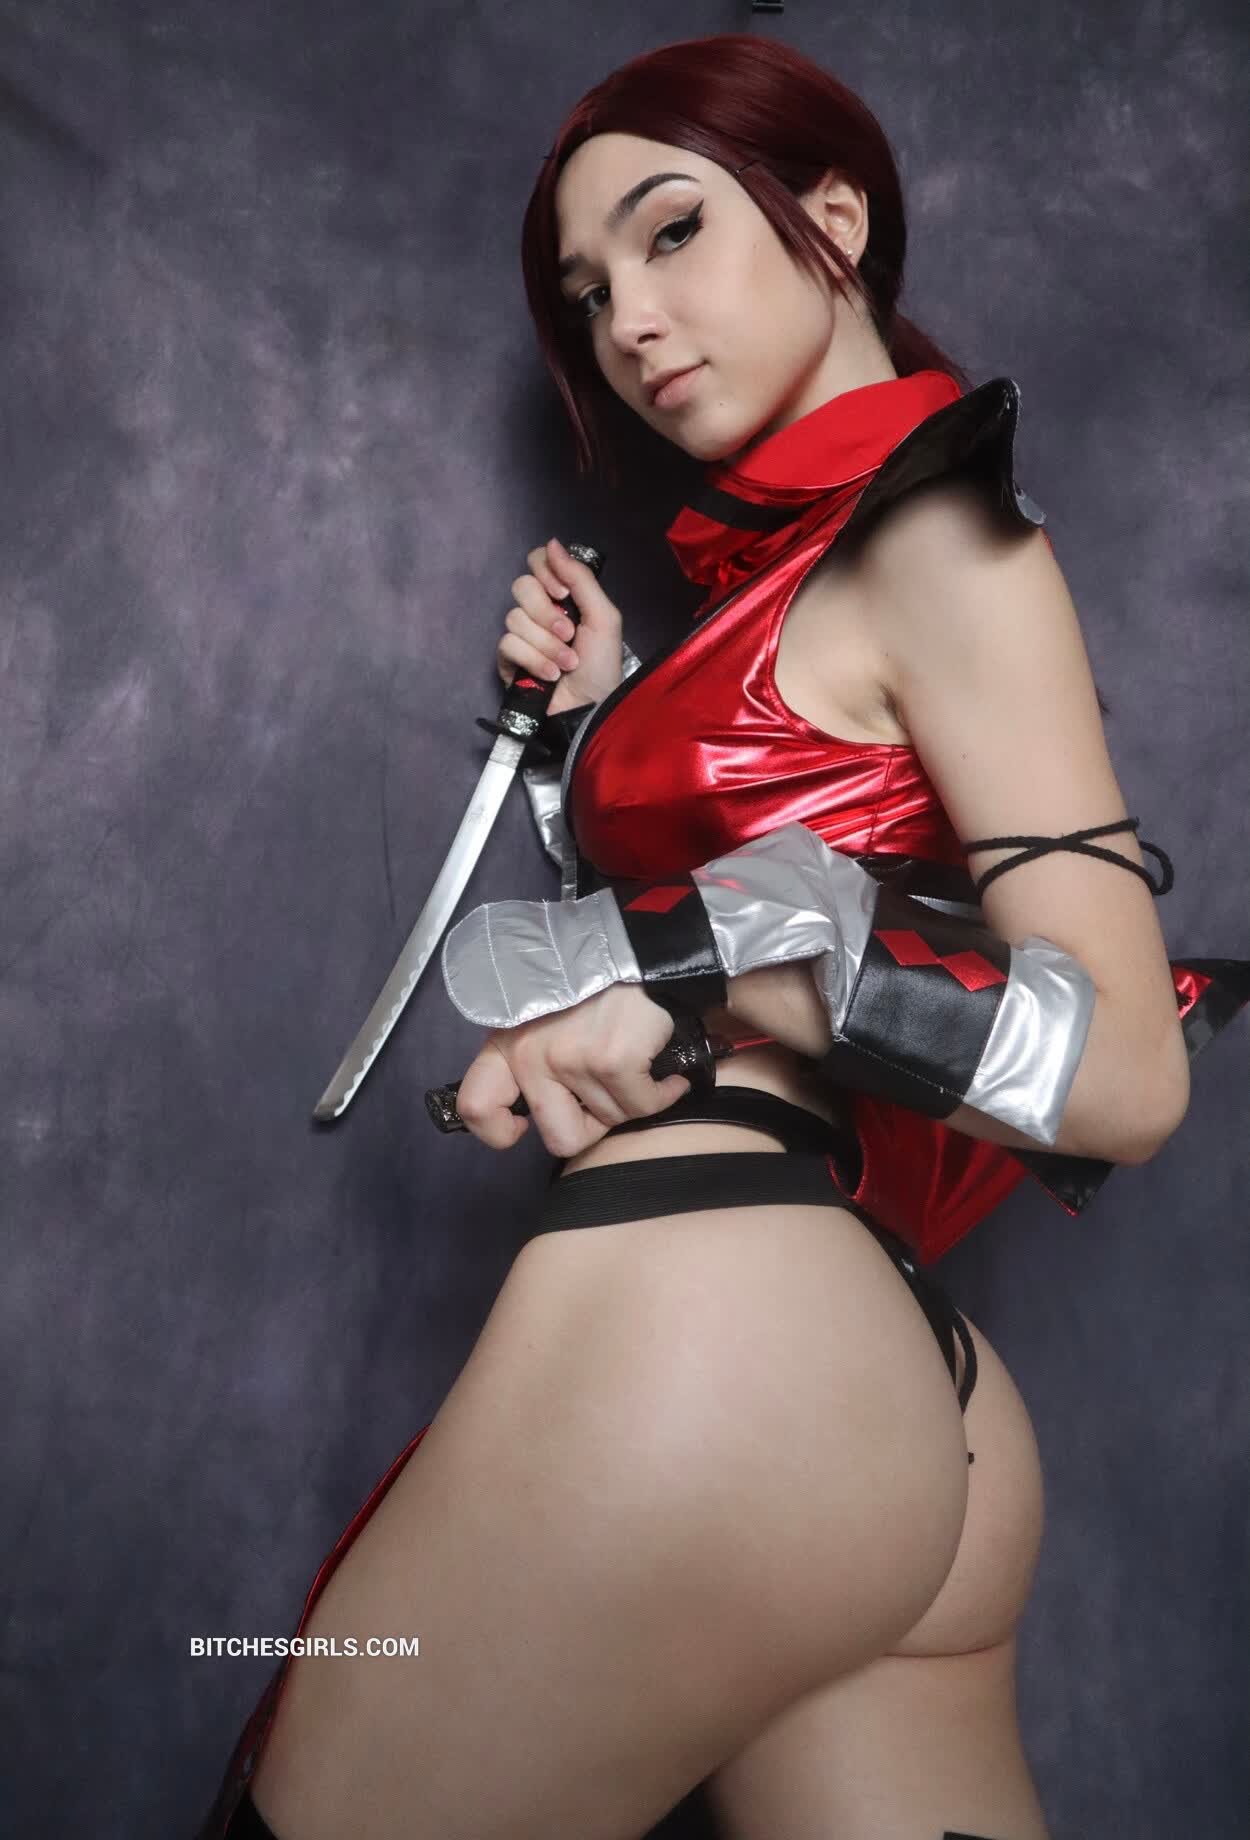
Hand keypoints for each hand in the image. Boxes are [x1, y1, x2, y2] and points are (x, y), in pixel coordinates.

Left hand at [452, 983, 691, 1156]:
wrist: (639, 949)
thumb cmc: (594, 985)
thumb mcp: (542, 1016)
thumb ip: (532, 1059)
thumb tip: (549, 1112)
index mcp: (507, 1044)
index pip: (476, 1105)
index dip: (499, 1132)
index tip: (526, 1127)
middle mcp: (531, 1056)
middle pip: (558, 1137)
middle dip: (592, 1128)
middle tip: (607, 1101)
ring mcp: (571, 1060)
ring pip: (611, 1120)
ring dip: (632, 1100)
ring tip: (639, 1067)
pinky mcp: (613, 1061)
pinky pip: (644, 1104)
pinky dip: (663, 1094)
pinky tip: (666, 1074)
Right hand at [497, 536, 624, 715]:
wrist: (591, 707)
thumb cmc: (602, 664)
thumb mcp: (604, 616)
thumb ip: (581, 578)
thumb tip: (552, 542)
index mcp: (562, 596)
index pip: (537, 562)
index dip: (545, 572)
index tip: (563, 593)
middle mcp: (539, 610)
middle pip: (521, 587)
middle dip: (547, 613)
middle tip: (569, 633)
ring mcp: (522, 635)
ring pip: (515, 618)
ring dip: (547, 644)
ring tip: (568, 662)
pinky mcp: (508, 659)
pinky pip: (508, 644)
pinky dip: (534, 659)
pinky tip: (551, 674)